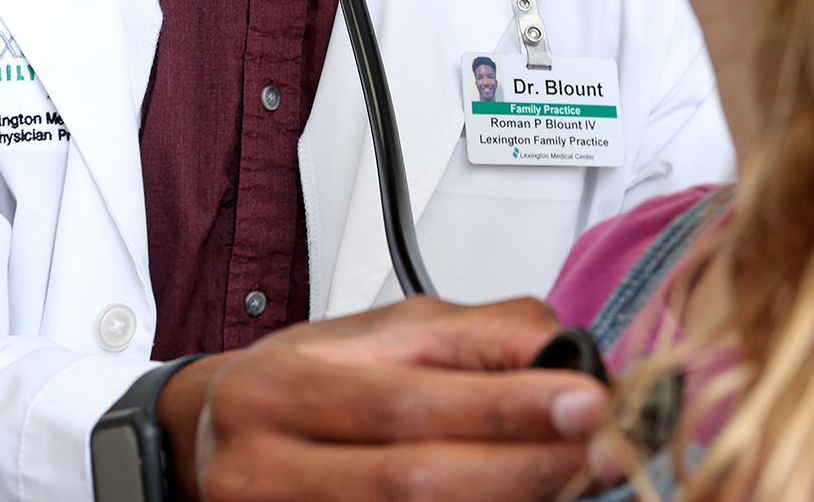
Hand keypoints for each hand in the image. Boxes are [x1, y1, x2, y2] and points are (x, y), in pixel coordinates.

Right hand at [157, 297, 608, 501]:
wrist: (211, 441)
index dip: (505, 405)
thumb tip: (562, 351)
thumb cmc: (301, 384)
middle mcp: (266, 467)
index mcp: (282, 388)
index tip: (586, 400)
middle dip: (523, 467)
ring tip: (576, 478)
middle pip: (413, 480)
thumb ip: (474, 336)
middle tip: (602, 451)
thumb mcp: (377, 334)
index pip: (408, 399)